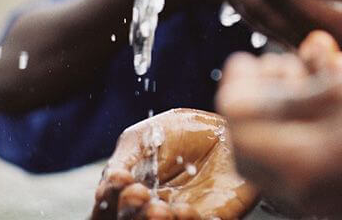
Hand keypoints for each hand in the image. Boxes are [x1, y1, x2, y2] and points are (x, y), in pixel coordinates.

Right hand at [90, 109, 257, 219]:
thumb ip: (127, 158)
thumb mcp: (149, 136)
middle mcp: (155, 207)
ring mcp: (181, 214)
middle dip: (131, 212)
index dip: (110, 197)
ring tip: (159, 208)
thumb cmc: (189, 132)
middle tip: (138, 195)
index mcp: (135, 190)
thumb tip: (111, 180)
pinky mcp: (211, 218)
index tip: (122, 180)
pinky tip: (184, 209)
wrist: (231, 131)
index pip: (110, 205)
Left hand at [215, 48, 341, 216]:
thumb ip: (279, 96)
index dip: (235, 86)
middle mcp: (303, 195)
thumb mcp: (340, 89)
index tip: (245, 56)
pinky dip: (296, 136)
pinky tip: (320, 106)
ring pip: (271, 159)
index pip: (238, 125)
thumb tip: (232, 98)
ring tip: (297, 79)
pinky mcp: (340, 200)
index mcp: (299, 165)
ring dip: (273, 119)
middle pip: (249, 148)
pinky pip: (297, 170)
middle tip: (267, 67)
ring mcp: (322, 203)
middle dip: (251, 105)